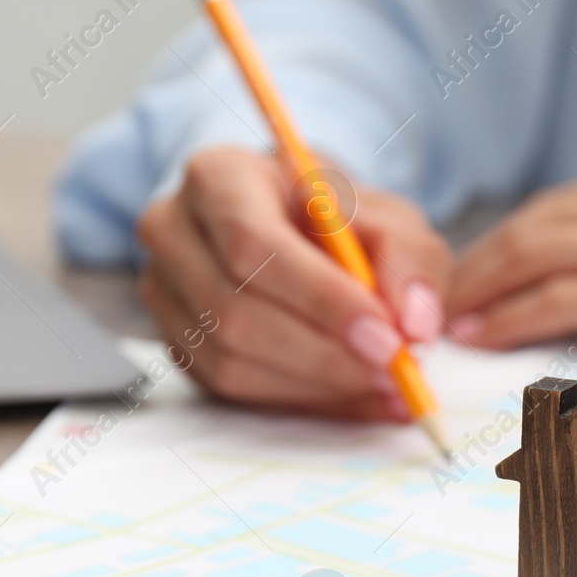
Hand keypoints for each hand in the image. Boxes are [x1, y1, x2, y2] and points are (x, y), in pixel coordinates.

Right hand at [136, 146, 452, 419]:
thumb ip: (411, 260)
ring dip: (317, 384)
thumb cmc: (340, 219)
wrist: (300, 235)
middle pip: (234, 310)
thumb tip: (413, 323)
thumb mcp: (391, 219)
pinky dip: (304, 401)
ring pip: (230, 359)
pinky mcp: (177, 344)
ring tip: (387, 384)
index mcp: (218, 176)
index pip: (252, 243)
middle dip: (324, 353)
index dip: (320, 297)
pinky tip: (357, 396)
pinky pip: (232, 389)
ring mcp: (164, 292)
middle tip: (393, 370)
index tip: (386, 335)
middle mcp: (172, 230)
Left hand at [447, 152, 576, 350]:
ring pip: (533, 255)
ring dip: (478, 290)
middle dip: (473, 266)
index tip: (466, 276)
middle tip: (432, 300)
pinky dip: (511, 317)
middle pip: (529, 226)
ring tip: (443, 320)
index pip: (553, 209)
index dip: (498, 244)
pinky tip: (482, 334)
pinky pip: (562, 298)